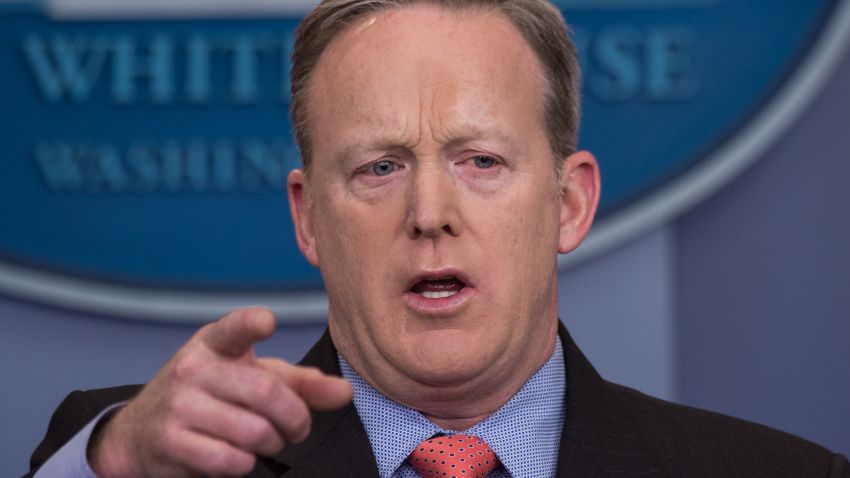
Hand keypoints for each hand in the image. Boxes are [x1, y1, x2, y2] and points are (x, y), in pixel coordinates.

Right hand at [87, 307, 352, 477]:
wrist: (139, 434)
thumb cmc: (211, 398)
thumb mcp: (251, 378)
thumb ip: (300, 384)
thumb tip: (344, 392)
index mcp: (216, 343)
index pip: (235, 327)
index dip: (252, 323)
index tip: (267, 322)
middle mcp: (194, 367)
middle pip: (267, 393)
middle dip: (296, 418)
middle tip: (298, 429)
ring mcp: (179, 404)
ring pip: (254, 431)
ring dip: (273, 444)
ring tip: (270, 442)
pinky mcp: (170, 440)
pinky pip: (229, 460)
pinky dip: (246, 464)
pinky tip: (241, 458)